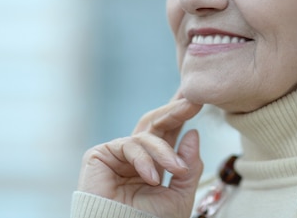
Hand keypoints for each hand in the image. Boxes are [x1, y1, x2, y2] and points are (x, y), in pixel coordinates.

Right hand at [78, 95, 203, 217]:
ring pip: (145, 136)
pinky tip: (152, 177)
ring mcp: (117, 154)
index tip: (197, 101)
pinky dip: (144, 160)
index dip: (180, 115)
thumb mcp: (179, 195)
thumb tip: (193, 134)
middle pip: (155, 123)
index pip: (167, 132)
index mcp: (153, 163)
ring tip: (176, 169)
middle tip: (193, 103)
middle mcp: (134, 155)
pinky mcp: (99, 155)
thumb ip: (189, 166)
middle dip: (175, 112)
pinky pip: (128, 145)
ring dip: (164, 151)